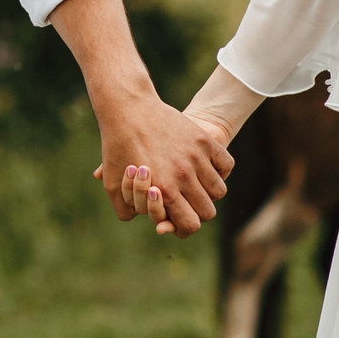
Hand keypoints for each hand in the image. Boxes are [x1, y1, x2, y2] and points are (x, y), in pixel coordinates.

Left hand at [90, 92, 232, 237]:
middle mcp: (183, 175)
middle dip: (196, 211)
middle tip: (185, 201)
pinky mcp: (204, 140)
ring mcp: (196, 156)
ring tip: (194, 183)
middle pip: (207, 211)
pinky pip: (226, 165)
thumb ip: (126, 211)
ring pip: (219, 191)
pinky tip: (205, 167)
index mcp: (163, 190)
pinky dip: (219, 169)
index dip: (184, 228)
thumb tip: (153, 226)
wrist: (128, 108)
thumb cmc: (117, 147)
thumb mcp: (112, 184)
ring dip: (208, 191)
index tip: (179, 220)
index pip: (190, 225)